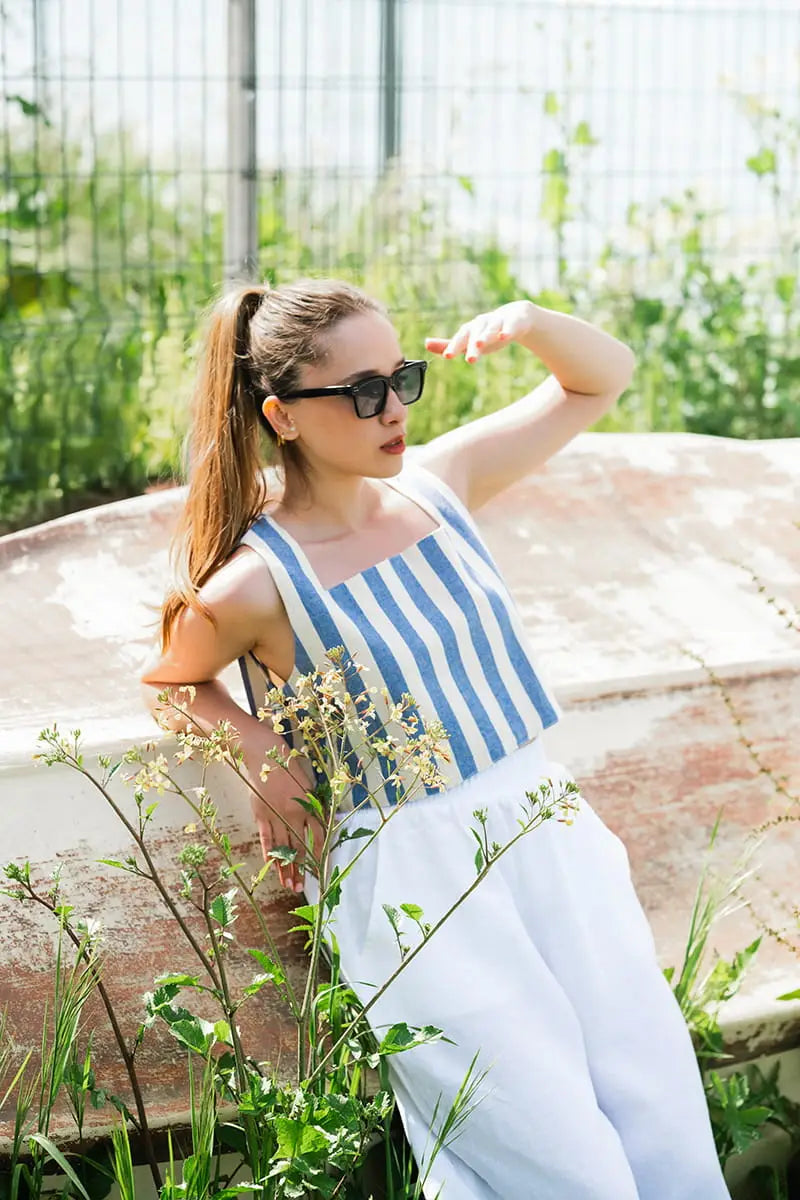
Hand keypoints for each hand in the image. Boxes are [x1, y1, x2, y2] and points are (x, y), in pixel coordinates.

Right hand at [250, 767, 324, 894]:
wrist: (264, 755)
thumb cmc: (288, 768)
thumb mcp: (307, 784)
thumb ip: (312, 805)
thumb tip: (320, 823)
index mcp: (309, 806)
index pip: (318, 837)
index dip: (319, 856)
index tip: (320, 871)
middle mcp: (294, 814)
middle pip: (299, 847)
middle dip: (301, 869)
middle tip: (301, 888)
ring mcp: (276, 815)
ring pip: (282, 847)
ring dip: (285, 867)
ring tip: (287, 885)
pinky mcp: (261, 814)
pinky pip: (266, 838)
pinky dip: (269, 853)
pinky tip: (271, 866)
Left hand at [425, 300, 536, 363]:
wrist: (516, 318)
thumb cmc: (488, 333)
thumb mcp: (469, 341)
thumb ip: (449, 344)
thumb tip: (426, 344)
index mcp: (470, 330)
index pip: (460, 338)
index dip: (453, 346)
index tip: (448, 356)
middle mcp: (482, 324)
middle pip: (474, 334)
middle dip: (471, 346)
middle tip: (469, 359)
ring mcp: (499, 321)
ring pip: (490, 328)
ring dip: (485, 335)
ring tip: (480, 344)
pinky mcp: (515, 321)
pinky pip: (511, 326)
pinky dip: (507, 330)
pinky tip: (504, 337)